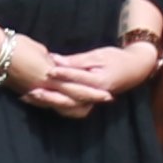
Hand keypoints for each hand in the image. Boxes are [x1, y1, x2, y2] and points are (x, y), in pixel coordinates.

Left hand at [24, 40, 142, 118]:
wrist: (134, 70)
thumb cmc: (116, 59)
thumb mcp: (98, 55)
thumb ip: (77, 60)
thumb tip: (56, 60)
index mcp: (99, 81)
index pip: (77, 78)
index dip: (62, 74)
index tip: (47, 70)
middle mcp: (94, 95)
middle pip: (69, 98)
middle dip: (48, 96)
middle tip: (30, 92)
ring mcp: (90, 101)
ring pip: (66, 107)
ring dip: (47, 103)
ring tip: (27, 98)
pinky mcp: (86, 102)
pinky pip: (68, 107)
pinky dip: (52, 105)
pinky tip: (37, 101)